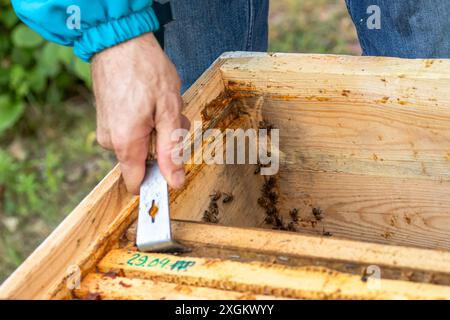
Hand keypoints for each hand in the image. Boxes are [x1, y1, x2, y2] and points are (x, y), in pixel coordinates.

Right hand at [92, 33, 189, 193]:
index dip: (156, 181)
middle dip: (164, 145)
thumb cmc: (145, 70)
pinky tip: (152, 101)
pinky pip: (130, 130)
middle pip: (144, 160)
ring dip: (157, 130)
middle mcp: (111, 141)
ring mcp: (106, 128)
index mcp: (126, 143)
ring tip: (164, 104)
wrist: (118, 39)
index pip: (137, 183)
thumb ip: (171, 150)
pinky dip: (145, 121)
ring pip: (139, 143)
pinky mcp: (107, 117)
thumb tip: (174, 182)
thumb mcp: (168, 111)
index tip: (173, 169)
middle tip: (175, 119)